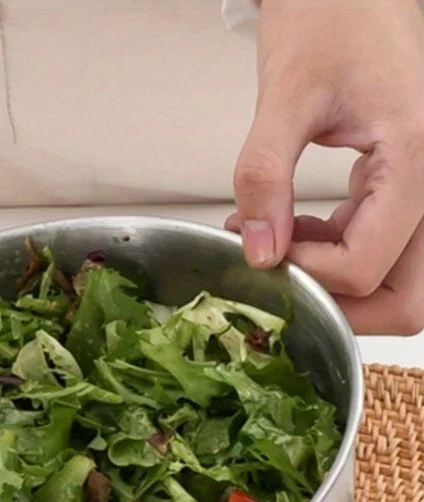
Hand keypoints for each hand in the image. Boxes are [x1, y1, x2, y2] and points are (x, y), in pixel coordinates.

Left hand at [228, 0, 423, 334]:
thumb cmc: (332, 18)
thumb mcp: (286, 95)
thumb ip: (265, 176)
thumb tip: (258, 251)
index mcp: (415, 160)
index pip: (366, 267)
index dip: (308, 276)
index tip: (263, 251)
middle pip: (404, 299)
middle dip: (339, 308)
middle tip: (280, 280)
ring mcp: (422, 191)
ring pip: (398, 284)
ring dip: (336, 286)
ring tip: (276, 245)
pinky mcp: (402, 190)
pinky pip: (382, 253)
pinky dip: (335, 258)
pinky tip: (291, 231)